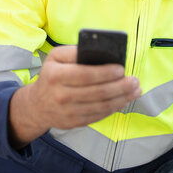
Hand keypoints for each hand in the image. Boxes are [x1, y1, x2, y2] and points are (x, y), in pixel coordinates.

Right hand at [9, 45, 141, 146]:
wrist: (37, 105)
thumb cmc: (52, 75)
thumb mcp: (56, 57)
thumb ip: (75, 51)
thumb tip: (100, 50)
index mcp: (56, 75)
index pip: (85, 74)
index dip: (105, 73)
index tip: (121, 69)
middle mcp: (61, 95)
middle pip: (97, 92)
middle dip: (120, 86)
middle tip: (135, 80)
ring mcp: (68, 112)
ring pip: (101, 106)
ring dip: (122, 98)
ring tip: (136, 90)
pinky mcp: (75, 122)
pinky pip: (99, 115)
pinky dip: (115, 108)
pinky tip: (124, 100)